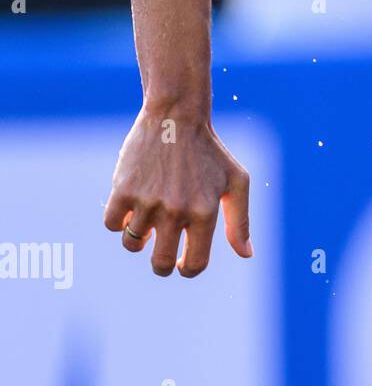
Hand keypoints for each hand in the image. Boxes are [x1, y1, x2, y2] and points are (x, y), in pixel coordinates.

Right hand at [103, 108, 251, 276]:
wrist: (176, 117)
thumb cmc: (210, 152)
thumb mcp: (236, 181)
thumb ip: (240, 221)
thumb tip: (246, 255)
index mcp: (204, 212)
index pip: (194, 264)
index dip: (188, 269)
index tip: (183, 262)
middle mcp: (176, 210)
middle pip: (160, 263)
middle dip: (162, 265)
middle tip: (162, 255)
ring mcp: (147, 201)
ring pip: (132, 244)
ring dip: (139, 238)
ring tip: (150, 220)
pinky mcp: (123, 189)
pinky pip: (111, 224)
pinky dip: (118, 220)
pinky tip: (131, 207)